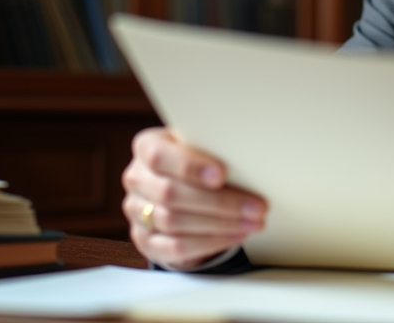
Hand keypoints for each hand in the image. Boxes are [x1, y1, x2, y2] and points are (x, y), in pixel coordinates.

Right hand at [122, 127, 266, 269]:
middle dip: (219, 202)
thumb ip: (214, 149)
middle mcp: (137, 178)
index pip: (159, 156)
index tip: (222, 175)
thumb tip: (249, 160)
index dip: (190, 166)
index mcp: (147, 146)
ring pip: (174, 222)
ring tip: (252, 222)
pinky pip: (175, 246)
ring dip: (220, 224)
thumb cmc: (198, 160)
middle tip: (256, 207)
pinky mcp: (145, 240)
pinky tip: (235, 235)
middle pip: (170, 194)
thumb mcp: (202, 146)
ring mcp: (136, 212)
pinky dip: (209, 242)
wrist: (181, 187)